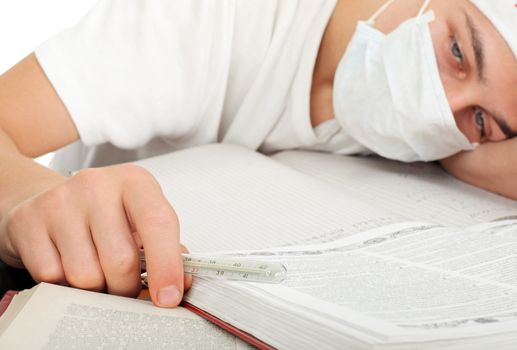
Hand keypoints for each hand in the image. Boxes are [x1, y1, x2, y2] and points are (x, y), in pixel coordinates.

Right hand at [0, 164, 190, 306]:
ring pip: (86, 276)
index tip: (169, 297)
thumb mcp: (140, 218)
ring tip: (96, 270)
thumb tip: (180, 284)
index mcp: (135, 182)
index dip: (167, 265)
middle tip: (124, 284)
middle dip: (126, 287)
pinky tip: (68, 264)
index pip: (159, 222)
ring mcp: (60, 201)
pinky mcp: (29, 221)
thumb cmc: (104, 212)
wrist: (50, 198)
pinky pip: (52, 277)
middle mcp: (97, 185)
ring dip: (96, 288)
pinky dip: (65, 284)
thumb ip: (165, 248)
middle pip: (121, 260)